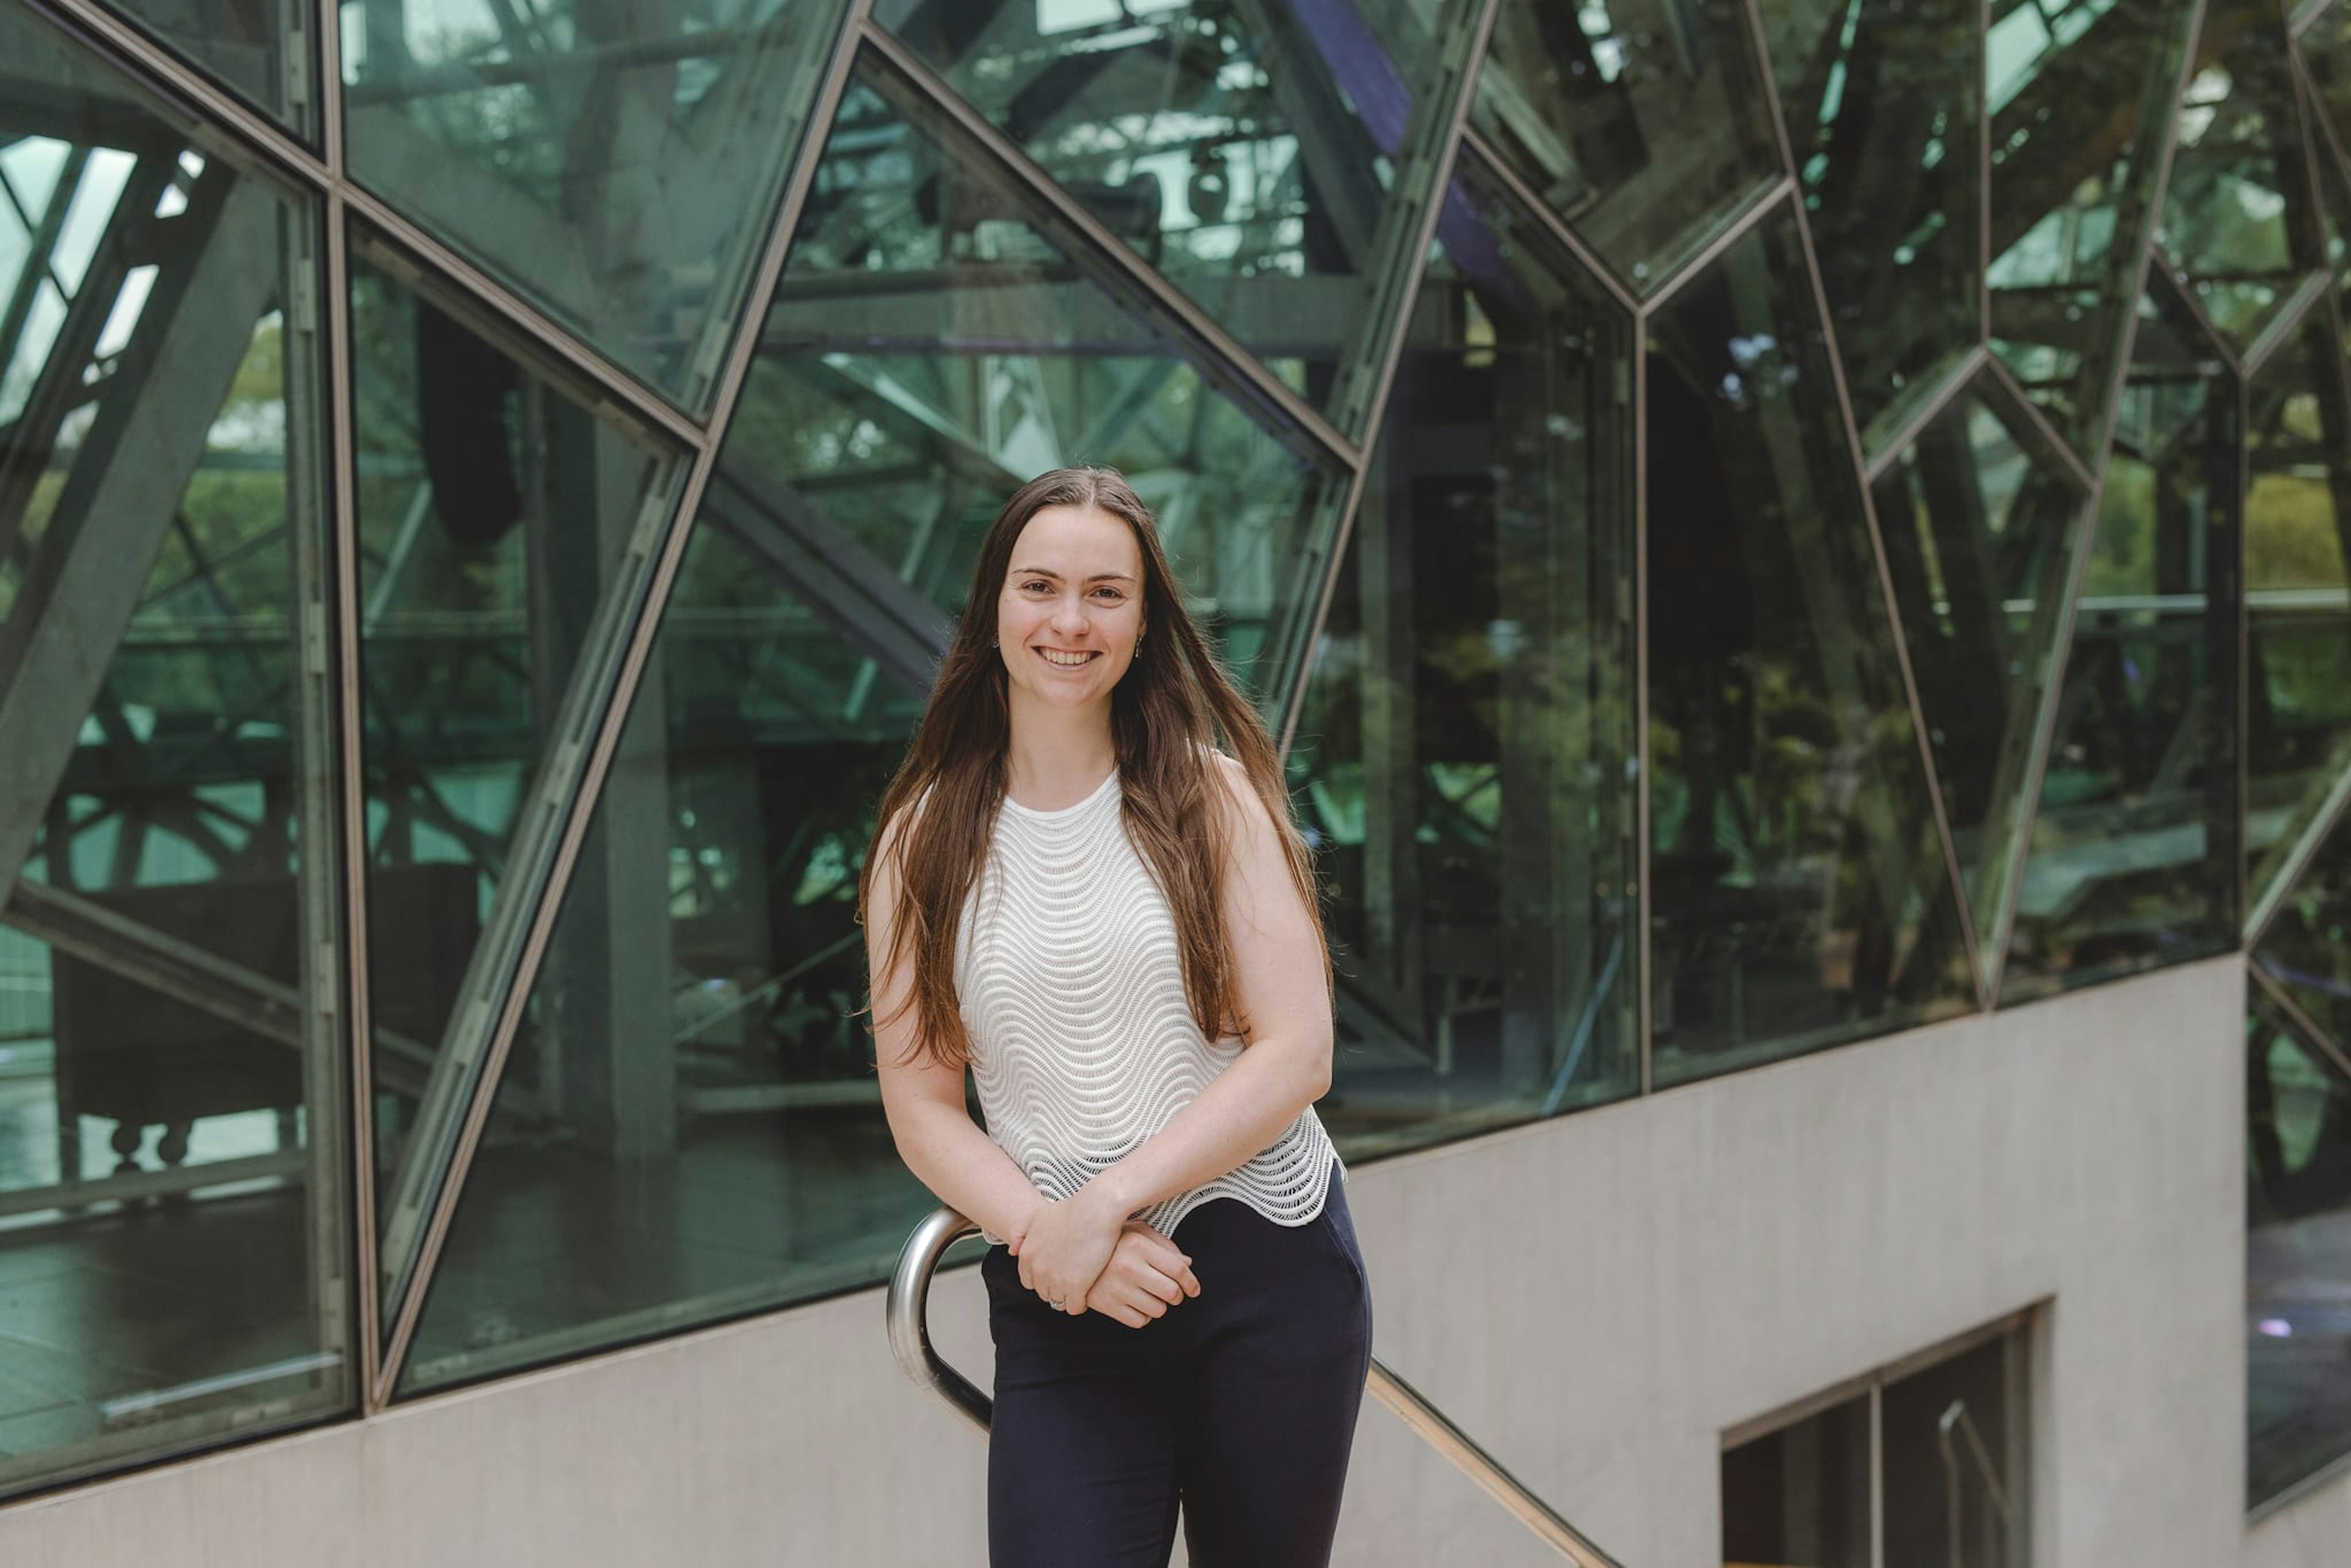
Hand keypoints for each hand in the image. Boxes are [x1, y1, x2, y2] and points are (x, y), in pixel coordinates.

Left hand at [1009, 1186, 1124, 1315]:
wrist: (1096, 1210)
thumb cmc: (1071, 1209)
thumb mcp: (1037, 1215)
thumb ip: (1020, 1232)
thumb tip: (1011, 1251)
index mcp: (1027, 1255)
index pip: (1029, 1281)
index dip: (1044, 1277)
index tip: (1057, 1272)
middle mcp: (1037, 1270)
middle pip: (1043, 1292)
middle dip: (1055, 1287)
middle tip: (1071, 1277)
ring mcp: (1056, 1280)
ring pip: (1057, 1302)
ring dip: (1068, 1296)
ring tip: (1081, 1285)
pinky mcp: (1075, 1287)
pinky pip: (1074, 1308)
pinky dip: (1081, 1303)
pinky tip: (1088, 1291)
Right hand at [1083, 1222, 1202, 1327]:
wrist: (1070, 1253)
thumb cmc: (1110, 1240)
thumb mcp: (1137, 1232)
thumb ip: (1164, 1246)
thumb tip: (1188, 1264)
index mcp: (1139, 1245)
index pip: (1178, 1270)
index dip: (1192, 1282)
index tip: (1193, 1289)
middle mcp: (1128, 1267)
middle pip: (1171, 1292)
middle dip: (1178, 1296)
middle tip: (1173, 1293)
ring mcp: (1116, 1288)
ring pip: (1157, 1310)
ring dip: (1160, 1306)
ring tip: (1151, 1296)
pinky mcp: (1106, 1305)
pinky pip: (1139, 1321)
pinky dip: (1144, 1316)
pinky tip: (1137, 1304)